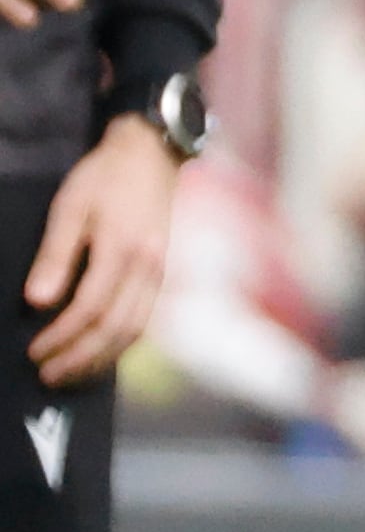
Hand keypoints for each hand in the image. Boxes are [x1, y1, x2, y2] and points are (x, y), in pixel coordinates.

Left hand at [28, 115, 179, 386]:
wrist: (153, 155)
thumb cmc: (105, 178)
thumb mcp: (69, 208)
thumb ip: (55, 256)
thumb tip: (37, 302)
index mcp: (123, 251)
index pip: (90, 309)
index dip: (61, 336)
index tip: (34, 352)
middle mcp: (148, 268)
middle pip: (116, 328)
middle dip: (81, 358)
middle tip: (48, 375)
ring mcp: (161, 273)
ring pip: (135, 330)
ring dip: (103, 358)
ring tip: (72, 373)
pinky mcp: (163, 274)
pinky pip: (145, 320)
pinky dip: (122, 343)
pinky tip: (103, 351)